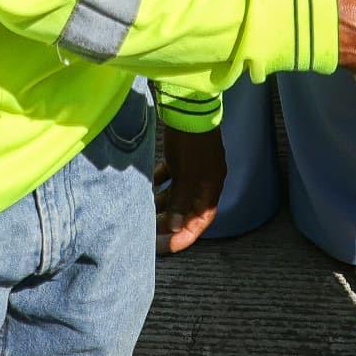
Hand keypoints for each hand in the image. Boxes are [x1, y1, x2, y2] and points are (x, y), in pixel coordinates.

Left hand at [156, 120, 225, 252]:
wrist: (187, 108)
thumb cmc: (191, 143)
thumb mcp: (187, 175)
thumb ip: (181, 200)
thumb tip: (175, 227)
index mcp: (211, 186)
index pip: (200, 219)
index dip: (186, 235)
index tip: (168, 247)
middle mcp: (204, 180)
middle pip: (187, 209)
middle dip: (170, 223)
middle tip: (150, 234)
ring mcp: (192, 168)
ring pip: (177, 194)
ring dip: (163, 205)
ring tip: (144, 215)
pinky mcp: (180, 157)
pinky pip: (170, 177)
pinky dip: (159, 184)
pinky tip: (146, 188)